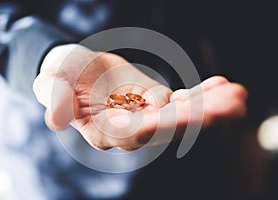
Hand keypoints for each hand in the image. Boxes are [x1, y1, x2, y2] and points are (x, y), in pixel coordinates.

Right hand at [33, 44, 247, 150]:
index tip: (193, 116)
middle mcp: (129, 130)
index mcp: (104, 130)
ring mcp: (145, 117)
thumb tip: (55, 120)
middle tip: (233, 107)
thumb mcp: (52, 81)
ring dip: (210, 106)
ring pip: (181, 116)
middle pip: (167, 127)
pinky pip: (182, 102)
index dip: (162, 125)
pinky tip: (222, 84)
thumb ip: (54, 97)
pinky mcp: (156, 104)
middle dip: (200, 117)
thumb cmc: (62, 75)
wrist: (77, 70)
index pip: (135, 133)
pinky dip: (202, 94)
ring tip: (238, 95)